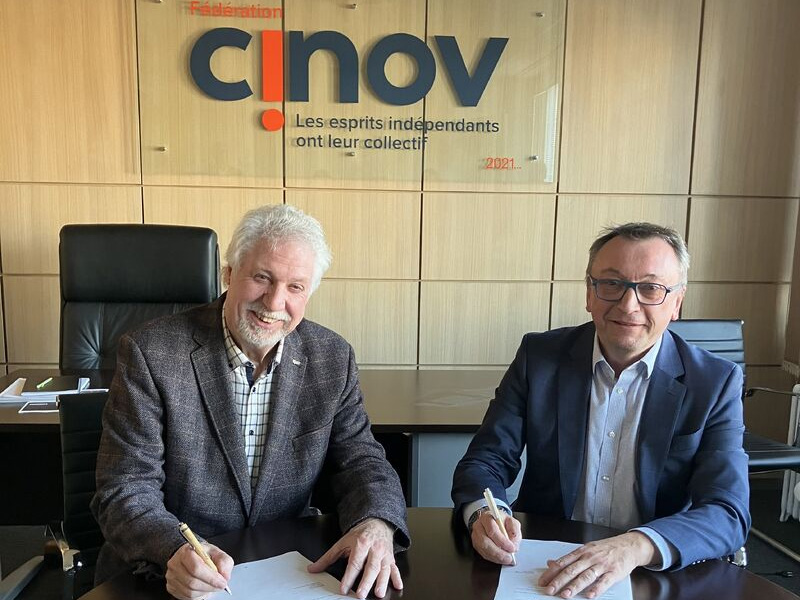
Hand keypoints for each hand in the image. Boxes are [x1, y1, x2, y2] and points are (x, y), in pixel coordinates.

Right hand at [165, 542, 232, 599]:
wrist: (192, 557)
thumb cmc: (204, 555)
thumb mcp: (217, 553)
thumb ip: (224, 562)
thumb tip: (224, 576)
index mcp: (186, 552)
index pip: (196, 567)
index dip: (211, 577)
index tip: (222, 582)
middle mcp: (175, 564)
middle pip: (192, 582)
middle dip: (209, 586)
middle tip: (220, 586)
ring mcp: (171, 577)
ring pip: (189, 591)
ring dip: (205, 591)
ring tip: (212, 586)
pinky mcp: (171, 587)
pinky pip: (186, 596)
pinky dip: (198, 595)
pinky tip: (203, 588)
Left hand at [308, 518, 400, 598]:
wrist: (377, 523)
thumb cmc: (360, 535)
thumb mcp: (342, 543)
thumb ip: (328, 558)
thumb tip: (313, 569)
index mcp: (360, 544)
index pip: (354, 563)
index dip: (349, 576)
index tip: (344, 588)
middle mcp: (374, 549)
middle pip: (370, 567)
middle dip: (366, 582)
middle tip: (361, 594)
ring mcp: (384, 554)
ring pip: (384, 569)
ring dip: (382, 582)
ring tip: (378, 593)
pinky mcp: (391, 558)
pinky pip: (395, 568)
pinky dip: (397, 577)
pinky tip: (397, 586)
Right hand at [470, 511, 520, 564]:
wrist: (493, 521)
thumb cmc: (502, 521)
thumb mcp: (512, 521)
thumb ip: (514, 530)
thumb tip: (514, 543)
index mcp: (487, 517)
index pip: (492, 530)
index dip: (502, 541)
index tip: (512, 548)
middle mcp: (478, 526)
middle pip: (485, 541)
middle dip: (498, 552)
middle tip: (509, 557)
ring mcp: (476, 536)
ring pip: (483, 549)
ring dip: (496, 557)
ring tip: (506, 559)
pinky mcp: (476, 544)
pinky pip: (483, 554)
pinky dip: (493, 558)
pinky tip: (500, 559)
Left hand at [538, 532, 655, 597]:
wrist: (628, 545)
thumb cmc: (606, 549)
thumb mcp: (586, 549)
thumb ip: (569, 558)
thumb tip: (551, 562)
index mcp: (581, 552)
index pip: (563, 562)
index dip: (551, 572)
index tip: (542, 581)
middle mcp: (590, 557)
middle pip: (571, 570)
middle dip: (559, 581)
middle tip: (549, 590)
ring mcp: (602, 565)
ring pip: (585, 576)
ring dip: (574, 586)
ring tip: (565, 594)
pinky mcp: (614, 572)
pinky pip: (604, 582)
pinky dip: (596, 589)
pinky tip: (590, 595)